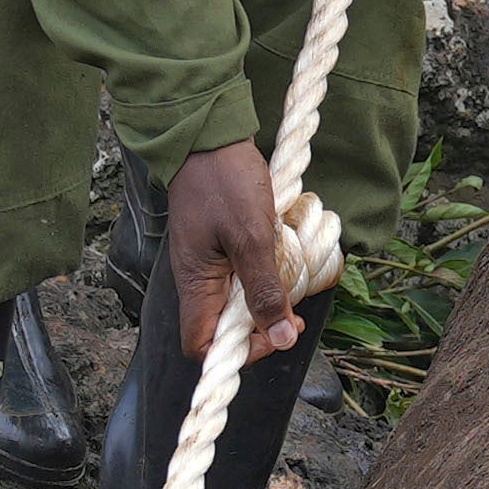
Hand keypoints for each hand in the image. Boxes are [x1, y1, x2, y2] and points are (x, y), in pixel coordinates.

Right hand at [162, 138, 319, 357]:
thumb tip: (280, 338)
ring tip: (289, 279)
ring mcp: (209, 265)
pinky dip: (264, 275)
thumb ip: (264, 290)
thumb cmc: (225, 182)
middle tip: (292, 309)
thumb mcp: (251, 238)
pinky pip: (242, 277)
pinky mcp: (221, 248)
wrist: (210, 137)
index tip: (275, 332)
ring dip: (266, 298)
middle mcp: (198, 281)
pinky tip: (280, 258)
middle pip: (224, 328)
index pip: (203, 345)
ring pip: (237, 303)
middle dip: (261, 325)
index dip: (239, 351)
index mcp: (195, 284)